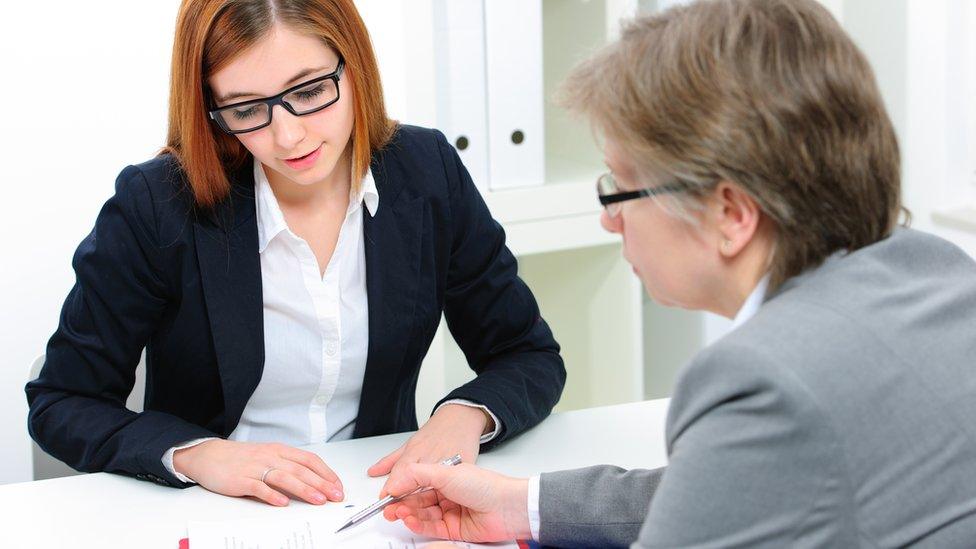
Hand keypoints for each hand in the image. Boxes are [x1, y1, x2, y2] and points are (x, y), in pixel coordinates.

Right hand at [173, 439, 343, 505]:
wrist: (209, 455)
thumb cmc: (242, 458)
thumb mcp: (268, 457)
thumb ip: (287, 467)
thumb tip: (312, 482)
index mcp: (280, 450)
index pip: (309, 460)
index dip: (326, 473)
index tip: (338, 485)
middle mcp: (270, 457)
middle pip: (301, 470)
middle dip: (322, 484)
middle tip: (336, 495)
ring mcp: (256, 467)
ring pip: (284, 477)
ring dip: (304, 489)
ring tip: (318, 500)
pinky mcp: (241, 479)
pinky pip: (259, 487)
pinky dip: (272, 495)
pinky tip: (283, 503)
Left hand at [369, 404, 491, 496]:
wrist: (461, 418)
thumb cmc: (436, 431)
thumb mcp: (409, 443)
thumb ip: (390, 461)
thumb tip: (373, 472)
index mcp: (416, 450)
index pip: (401, 471)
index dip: (391, 487)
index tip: (384, 498)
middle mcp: (431, 457)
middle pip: (415, 481)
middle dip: (404, 497)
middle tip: (395, 508)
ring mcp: (448, 463)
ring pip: (433, 486)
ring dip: (423, 499)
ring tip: (415, 508)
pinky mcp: (462, 469)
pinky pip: (450, 484)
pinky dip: (443, 493)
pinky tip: (437, 500)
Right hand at [382, 462, 530, 542]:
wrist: (506, 507)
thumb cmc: (484, 486)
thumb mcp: (445, 472)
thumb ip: (417, 475)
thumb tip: (394, 481)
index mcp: (446, 477)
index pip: (417, 483)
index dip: (401, 488)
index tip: (387, 492)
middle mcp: (447, 494)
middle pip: (417, 500)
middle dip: (401, 503)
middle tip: (387, 507)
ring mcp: (450, 512)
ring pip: (422, 515)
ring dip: (407, 514)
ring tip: (396, 513)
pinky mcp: (453, 530)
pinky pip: (430, 528)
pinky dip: (417, 524)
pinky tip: (408, 519)